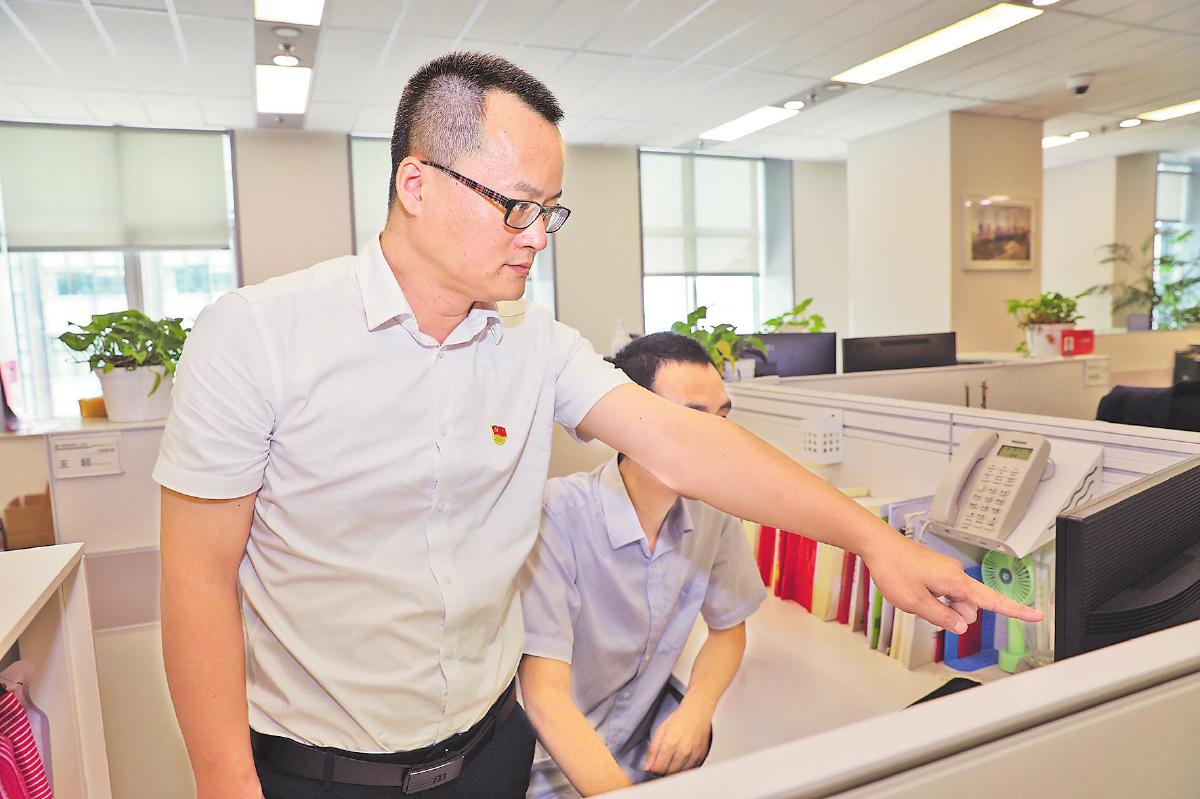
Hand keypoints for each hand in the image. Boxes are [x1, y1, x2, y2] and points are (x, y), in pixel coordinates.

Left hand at [642, 698, 712, 775]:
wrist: (698, 712)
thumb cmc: (679, 719)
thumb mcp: (660, 731)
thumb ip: (653, 751)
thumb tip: (647, 768)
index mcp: (670, 743)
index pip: (658, 769)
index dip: (653, 770)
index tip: (653, 766)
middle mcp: (683, 751)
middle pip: (669, 774)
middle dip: (662, 772)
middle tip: (661, 764)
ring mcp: (694, 755)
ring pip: (680, 775)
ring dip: (673, 771)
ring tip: (671, 761)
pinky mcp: (701, 757)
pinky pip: (690, 771)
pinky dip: (684, 769)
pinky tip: (681, 760)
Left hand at [863, 533, 1043, 633]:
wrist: (879, 545)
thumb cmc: (894, 568)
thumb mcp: (915, 602)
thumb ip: (941, 617)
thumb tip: (962, 626)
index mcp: (956, 582)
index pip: (994, 600)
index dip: (1016, 610)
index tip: (1037, 615)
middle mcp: (956, 574)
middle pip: (969, 607)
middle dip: (954, 615)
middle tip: (923, 606)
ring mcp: (946, 571)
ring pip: (955, 601)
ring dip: (941, 606)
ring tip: (915, 595)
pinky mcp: (937, 570)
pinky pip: (944, 592)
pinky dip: (934, 598)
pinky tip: (916, 591)